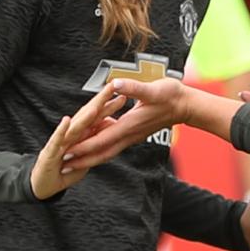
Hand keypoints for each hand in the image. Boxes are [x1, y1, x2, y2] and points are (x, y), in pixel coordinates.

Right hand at [31, 86, 125, 198]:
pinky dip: (62, 131)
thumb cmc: (63, 171)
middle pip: (86, 116)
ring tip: (96, 105)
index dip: (108, 104)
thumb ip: (96, 141)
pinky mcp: (49, 154)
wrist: (42, 187)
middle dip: (100, 102)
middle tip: (113, 87)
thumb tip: (109, 129)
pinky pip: (56, 141)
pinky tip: (67, 121)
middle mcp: (70, 136)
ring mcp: (59, 143)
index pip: (96, 117)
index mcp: (80, 136)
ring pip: (75, 128)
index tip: (122, 92)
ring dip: (85, 116)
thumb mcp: (86, 157)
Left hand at [61, 78, 190, 169]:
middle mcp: (129, 135)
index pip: (101, 140)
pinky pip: (113, 143)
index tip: (66, 152)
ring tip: (73, 160)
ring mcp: (131, 135)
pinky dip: (100, 147)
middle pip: (101, 153)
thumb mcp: (152, 89)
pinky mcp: (134, 132)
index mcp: (129, 126)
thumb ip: (133, 88)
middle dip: (82, 160)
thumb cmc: (170, 96)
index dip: (83, 147)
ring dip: (89, 157)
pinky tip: (91, 143)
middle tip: (63, 166)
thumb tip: (116, 84)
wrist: (186, 106)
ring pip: (107, 151)